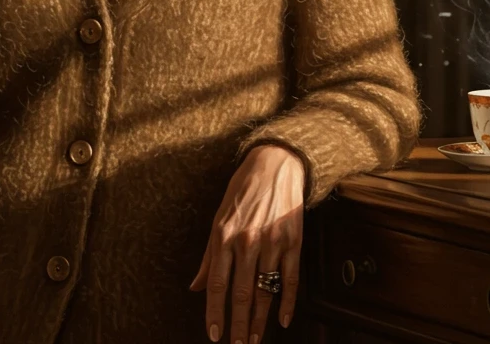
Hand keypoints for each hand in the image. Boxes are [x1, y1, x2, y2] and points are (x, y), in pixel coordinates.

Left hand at [189, 144, 304, 342]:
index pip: (217, 285)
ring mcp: (272, 243)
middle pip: (241, 294)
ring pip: (265, 292)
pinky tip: (283, 320)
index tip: (213, 335)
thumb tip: (196, 286)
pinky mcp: (293, 243)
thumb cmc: (241, 191)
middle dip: (237, 325)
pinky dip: (287, 303)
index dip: (214, 313)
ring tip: (254, 340)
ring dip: (259, 320)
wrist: (275, 164)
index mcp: (224, 236)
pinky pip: (291, 280)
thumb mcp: (218, 218)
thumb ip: (208, 256)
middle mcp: (247, 242)